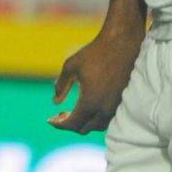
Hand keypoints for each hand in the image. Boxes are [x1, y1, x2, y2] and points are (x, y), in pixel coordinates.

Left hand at [51, 15, 144, 132]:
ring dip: (84, 123)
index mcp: (90, 102)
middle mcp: (104, 109)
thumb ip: (61, 86)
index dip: (58, 124)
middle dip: (70, 124)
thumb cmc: (95, 52)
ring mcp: (115, 106)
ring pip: (97, 126)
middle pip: (84, 128)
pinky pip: (107, 119)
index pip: (72, 124)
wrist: (122, 43)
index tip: (49, 120)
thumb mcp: (71, 66)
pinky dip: (96, 118)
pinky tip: (89, 107)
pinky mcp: (122, 101)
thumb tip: (55, 102)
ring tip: (74, 112)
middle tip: (60, 114)